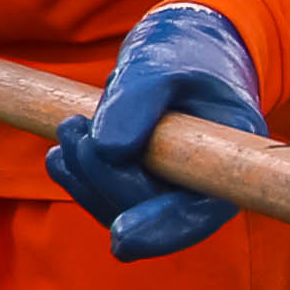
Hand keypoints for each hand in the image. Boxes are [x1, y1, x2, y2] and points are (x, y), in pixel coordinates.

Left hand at [48, 2, 266, 260]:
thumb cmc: (182, 55)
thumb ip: (139, 97)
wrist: (179, 51)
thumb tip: (106, 150)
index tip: (121, 238)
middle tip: (73, 127)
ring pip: (115, 209)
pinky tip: (62, 150)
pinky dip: (73, 175)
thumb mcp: (164, 63)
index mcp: (226, 164)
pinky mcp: (135, 189)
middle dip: (100, 176)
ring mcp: (166, 194)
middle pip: (145, 210)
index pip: (198, 214)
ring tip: (71, 125)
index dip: (161, 229)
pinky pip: (97, 199)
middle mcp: (201, 189)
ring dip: (82, 173)